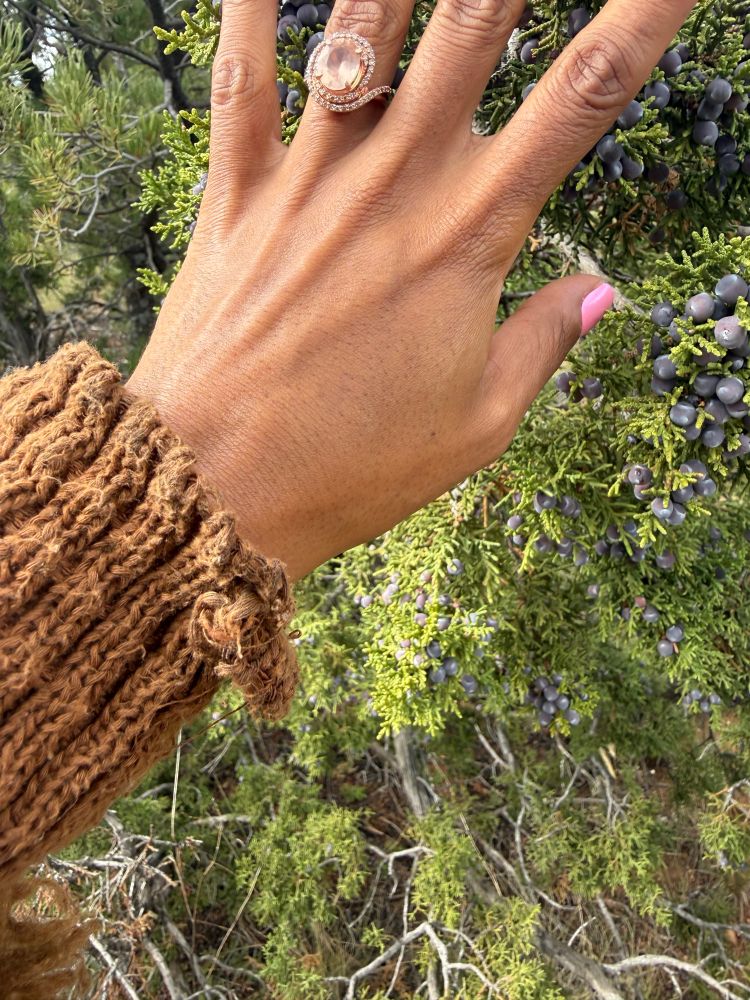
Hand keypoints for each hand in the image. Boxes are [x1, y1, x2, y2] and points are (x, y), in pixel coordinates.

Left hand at [127, 0, 694, 579]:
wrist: (218, 486)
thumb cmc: (353, 466)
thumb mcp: (477, 426)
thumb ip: (543, 344)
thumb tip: (600, 294)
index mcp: (471, 235)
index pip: (583, 97)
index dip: (641, 18)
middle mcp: (396, 181)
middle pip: (475, 22)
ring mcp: (311, 178)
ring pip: (361, 26)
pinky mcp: (238, 193)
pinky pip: (239, 78)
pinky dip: (247, 11)